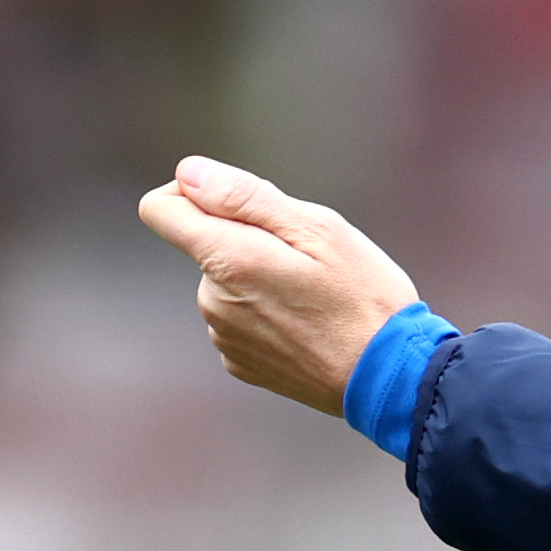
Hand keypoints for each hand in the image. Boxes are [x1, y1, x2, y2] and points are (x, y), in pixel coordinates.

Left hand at [137, 156, 418, 414]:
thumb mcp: (317, 228)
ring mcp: (224, 337)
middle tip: (306, 256)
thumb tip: (189, 174)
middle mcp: (213, 302)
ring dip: (259, 274)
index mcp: (228, 261)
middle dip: (246, 236)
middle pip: (204, 243)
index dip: (190, 190)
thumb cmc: (363, 297)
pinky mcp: (240, 363)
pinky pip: (239, 317)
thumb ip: (244, 197)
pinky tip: (307, 322)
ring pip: (225, 281)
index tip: (235, 198)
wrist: (390, 376)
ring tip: (312, 292)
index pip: (160, 209)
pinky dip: (265, 310)